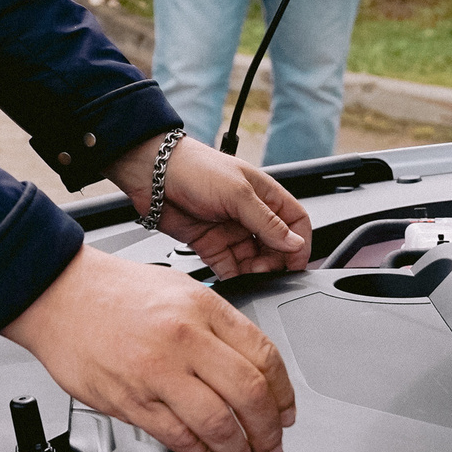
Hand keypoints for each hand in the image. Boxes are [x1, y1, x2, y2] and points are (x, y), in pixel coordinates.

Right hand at [2, 246, 295, 451]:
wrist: (56, 292)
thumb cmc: (112, 290)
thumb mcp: (178, 288)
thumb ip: (216, 326)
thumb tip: (251, 371)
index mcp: (202, 307)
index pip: (264, 358)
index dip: (284, 395)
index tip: (286, 414)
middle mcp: (183, 338)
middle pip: (249, 396)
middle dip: (269, 432)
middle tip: (272, 448)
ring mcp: (156, 371)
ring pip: (218, 424)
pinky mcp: (130, 400)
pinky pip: (178, 437)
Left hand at [110, 131, 311, 277]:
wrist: (151, 174)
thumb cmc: (194, 168)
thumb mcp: (237, 193)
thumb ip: (267, 221)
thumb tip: (294, 243)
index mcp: (264, 195)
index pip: (295, 223)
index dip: (300, 244)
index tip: (295, 263)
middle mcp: (249, 214)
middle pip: (276, 247)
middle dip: (276, 262)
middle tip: (266, 270)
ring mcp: (230, 230)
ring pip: (254, 260)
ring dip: (256, 272)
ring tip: (250, 276)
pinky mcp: (209, 244)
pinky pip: (229, 268)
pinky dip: (234, 278)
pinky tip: (235, 282)